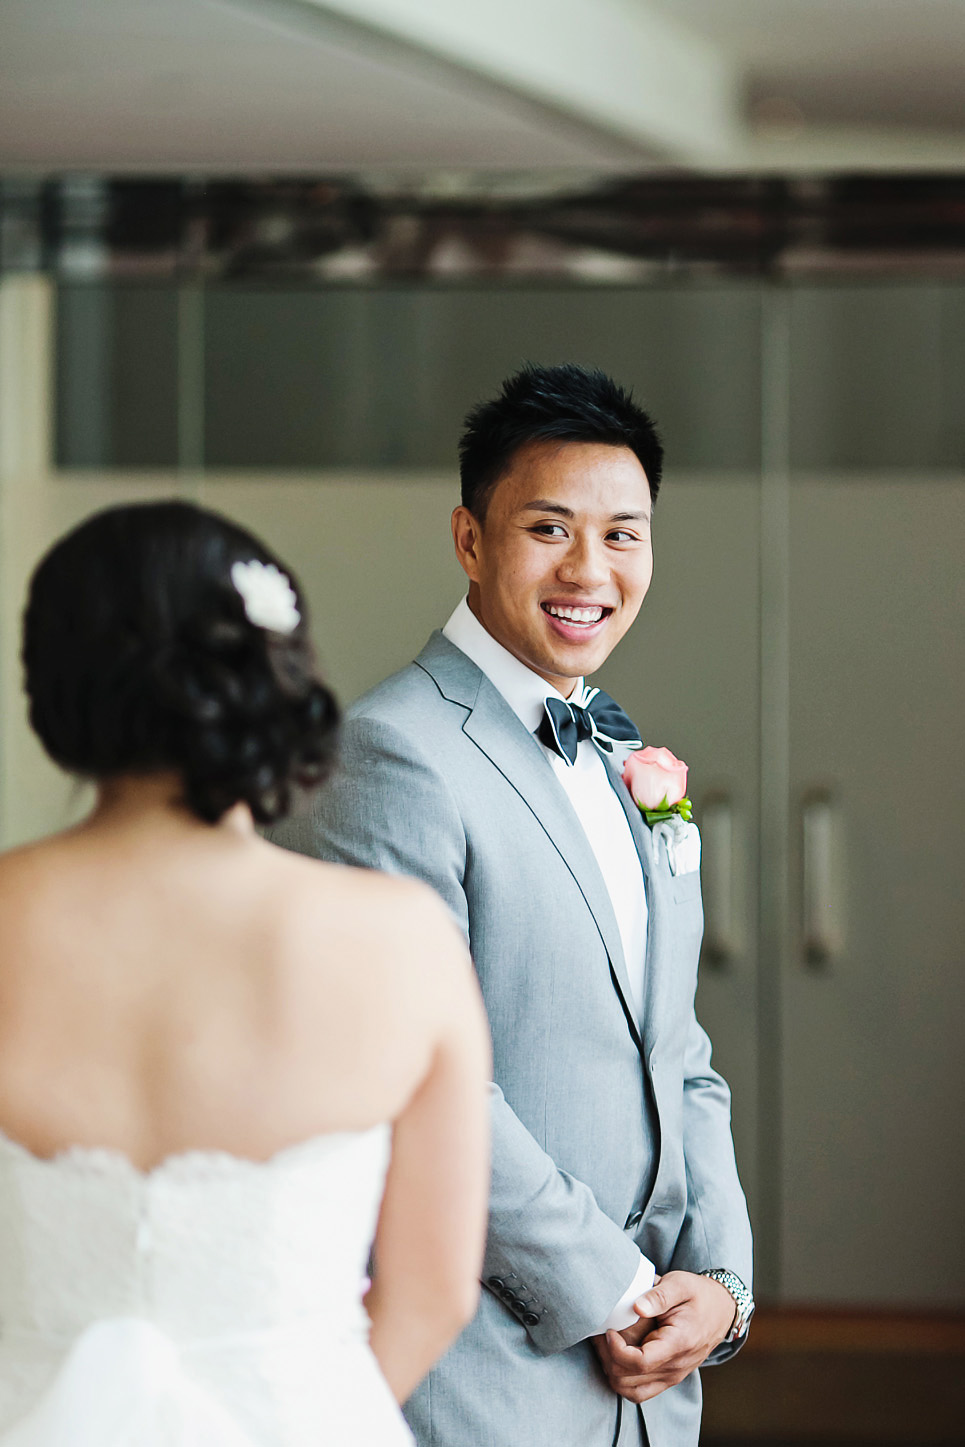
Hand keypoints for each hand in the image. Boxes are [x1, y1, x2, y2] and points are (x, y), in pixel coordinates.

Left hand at [592, 1271, 734, 1403]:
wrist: (721, 1310)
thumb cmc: (698, 1294)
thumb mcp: (680, 1284)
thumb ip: (658, 1296)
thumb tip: (636, 1307)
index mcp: (678, 1344)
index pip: (640, 1362)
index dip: (617, 1350)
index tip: (609, 1331)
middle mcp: (676, 1367)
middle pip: (629, 1381)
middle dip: (608, 1359)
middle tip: (600, 1335)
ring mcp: (673, 1376)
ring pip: (632, 1392)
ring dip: (613, 1372)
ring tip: (606, 1346)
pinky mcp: (669, 1378)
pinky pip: (640, 1392)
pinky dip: (623, 1380)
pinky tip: (616, 1357)